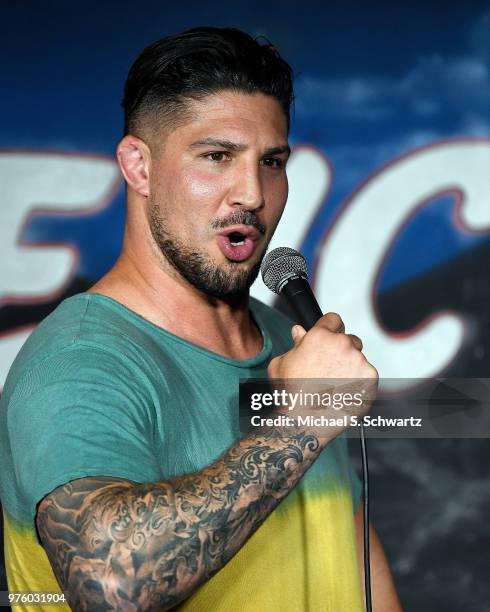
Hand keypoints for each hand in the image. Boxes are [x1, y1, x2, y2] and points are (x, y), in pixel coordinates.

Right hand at [267, 313, 377, 437]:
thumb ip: (294, 344)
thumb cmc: (290, 394)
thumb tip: (298, 331)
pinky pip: (367, 376)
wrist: (305, 422)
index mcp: (320, 336)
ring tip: (334, 387)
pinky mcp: (370, 378)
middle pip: (349, 339)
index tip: (329, 340)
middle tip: (330, 370)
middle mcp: (342, 344)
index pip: (334, 319)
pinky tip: (344, 393)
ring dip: (351, 368)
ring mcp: (359, 361)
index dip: (330, 329)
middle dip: (342, 351)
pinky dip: (359, 384)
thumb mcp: (282, 363)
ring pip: (359, 359)